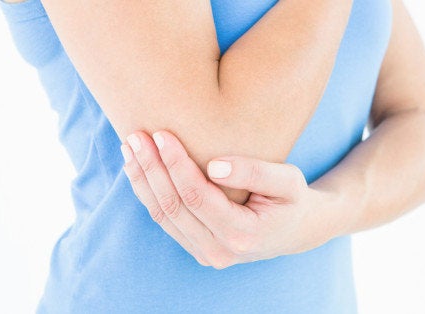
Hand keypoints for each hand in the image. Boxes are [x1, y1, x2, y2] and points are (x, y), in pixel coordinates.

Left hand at [121, 130, 341, 268]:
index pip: (197, 196)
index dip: (175, 164)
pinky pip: (165, 221)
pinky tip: (138, 169)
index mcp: (243, 235)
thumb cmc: (292, 200)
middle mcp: (219, 252)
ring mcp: (206, 254)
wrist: (296, 231)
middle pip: (173, 206)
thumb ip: (254, 172)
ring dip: (143, 180)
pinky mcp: (196, 249)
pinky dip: (148, 193)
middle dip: (151, 168)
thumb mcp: (288, 181)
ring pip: (163, 215)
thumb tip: (214, 166)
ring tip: (129, 148)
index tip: (161, 133)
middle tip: (135, 136)